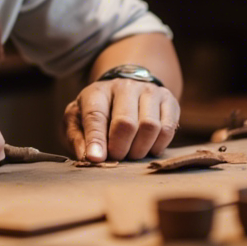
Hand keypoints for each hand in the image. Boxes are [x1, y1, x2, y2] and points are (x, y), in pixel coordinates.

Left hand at [63, 79, 179, 162]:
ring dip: (140, 149)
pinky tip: (148, 147)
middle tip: (116, 157)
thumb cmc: (99, 111)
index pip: (96, 116)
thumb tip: (88, 157)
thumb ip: (77, 138)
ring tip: (131, 153)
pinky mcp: (169, 100)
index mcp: (97, 92)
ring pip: (150, 126)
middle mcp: (125, 87)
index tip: (96, 158)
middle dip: (120, 148)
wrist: (126, 89)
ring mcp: (150, 92)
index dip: (96, 140)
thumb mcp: (78, 120)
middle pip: (126, 123)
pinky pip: (167, 129)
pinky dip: (157, 145)